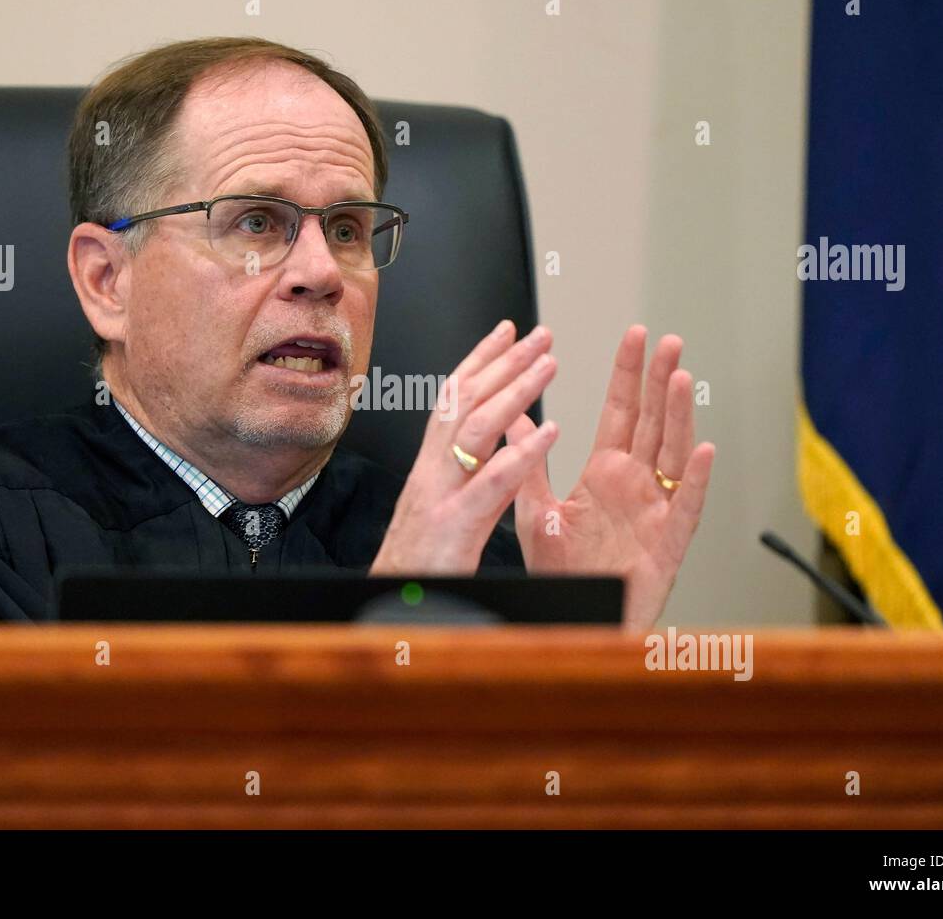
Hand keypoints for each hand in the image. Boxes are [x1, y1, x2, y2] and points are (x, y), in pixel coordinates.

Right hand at [371, 320, 559, 574]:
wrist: (390, 611)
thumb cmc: (420, 566)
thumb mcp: (445, 513)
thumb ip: (471, 480)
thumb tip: (502, 448)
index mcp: (430, 469)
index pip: (454, 400)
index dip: (479, 360)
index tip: (507, 331)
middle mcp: (431, 473)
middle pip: (466, 402)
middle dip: (504, 362)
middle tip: (541, 334)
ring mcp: (441, 497)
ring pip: (477, 430)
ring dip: (516, 391)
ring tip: (550, 364)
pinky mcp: (454, 527)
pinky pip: (492, 483)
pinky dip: (523, 453)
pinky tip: (552, 432)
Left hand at [505, 325, 714, 630]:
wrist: (573, 618)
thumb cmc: (564, 573)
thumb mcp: (536, 510)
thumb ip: (527, 465)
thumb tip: (511, 420)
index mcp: (605, 474)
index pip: (621, 412)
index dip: (629, 375)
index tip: (637, 337)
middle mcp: (634, 486)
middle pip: (653, 423)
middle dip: (660, 381)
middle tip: (669, 341)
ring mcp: (655, 512)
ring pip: (672, 456)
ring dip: (678, 417)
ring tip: (681, 379)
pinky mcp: (668, 544)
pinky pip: (686, 508)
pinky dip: (695, 481)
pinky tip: (702, 451)